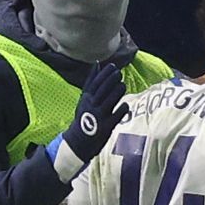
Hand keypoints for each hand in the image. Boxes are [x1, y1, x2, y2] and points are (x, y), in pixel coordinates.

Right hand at [50, 62, 129, 180]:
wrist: (79, 141)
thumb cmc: (84, 116)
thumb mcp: (85, 99)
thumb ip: (91, 81)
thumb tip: (97, 63)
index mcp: (86, 99)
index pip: (95, 83)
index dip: (104, 74)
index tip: (112, 66)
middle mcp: (92, 106)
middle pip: (102, 90)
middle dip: (111, 80)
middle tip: (119, 73)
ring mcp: (99, 116)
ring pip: (110, 100)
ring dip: (117, 91)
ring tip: (122, 85)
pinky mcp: (106, 127)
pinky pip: (116, 115)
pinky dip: (122, 109)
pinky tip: (125, 105)